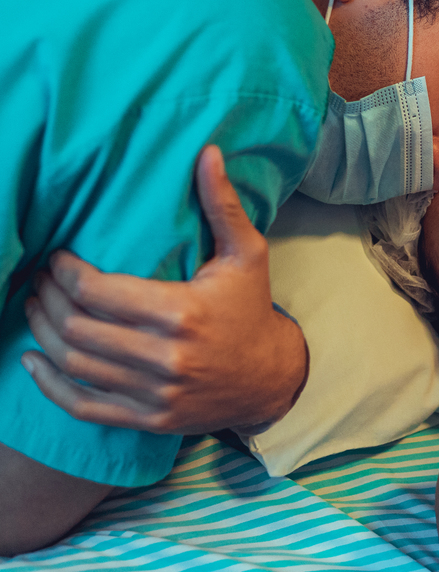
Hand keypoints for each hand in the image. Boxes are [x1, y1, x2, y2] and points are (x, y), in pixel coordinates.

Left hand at [22, 145, 307, 434]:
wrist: (272, 376)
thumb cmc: (252, 308)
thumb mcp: (247, 254)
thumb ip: (222, 205)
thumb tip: (207, 153)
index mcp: (182, 313)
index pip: (97, 291)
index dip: (65, 273)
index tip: (57, 258)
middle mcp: (166, 357)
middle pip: (78, 327)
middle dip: (48, 299)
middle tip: (38, 279)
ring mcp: (155, 393)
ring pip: (75, 363)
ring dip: (44, 334)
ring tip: (34, 308)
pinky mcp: (148, 418)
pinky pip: (84, 406)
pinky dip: (50, 386)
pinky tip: (35, 361)